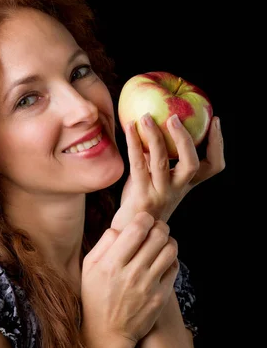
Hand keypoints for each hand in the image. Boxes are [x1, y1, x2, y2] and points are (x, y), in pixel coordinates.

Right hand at [80, 213, 178, 347]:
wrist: (107, 334)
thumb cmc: (95, 297)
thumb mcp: (89, 268)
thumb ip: (103, 244)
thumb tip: (119, 228)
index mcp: (112, 264)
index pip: (137, 228)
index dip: (144, 218)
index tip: (144, 220)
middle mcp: (132, 273)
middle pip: (158, 235)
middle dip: (159, 226)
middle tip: (155, 228)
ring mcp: (149, 286)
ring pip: (170, 249)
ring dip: (168, 240)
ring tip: (161, 242)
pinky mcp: (161, 297)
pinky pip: (174, 267)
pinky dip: (171, 258)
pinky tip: (163, 260)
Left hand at [111, 114, 224, 231]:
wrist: (131, 231)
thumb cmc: (143, 198)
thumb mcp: (158, 177)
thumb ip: (160, 156)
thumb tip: (156, 119)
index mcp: (187, 184)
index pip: (213, 166)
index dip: (217, 144)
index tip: (215, 120)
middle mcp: (178, 190)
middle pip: (192, 164)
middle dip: (184, 139)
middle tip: (174, 117)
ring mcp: (160, 194)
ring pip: (162, 163)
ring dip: (154, 137)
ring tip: (146, 117)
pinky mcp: (142, 196)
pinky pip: (138, 165)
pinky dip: (133, 145)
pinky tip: (129, 130)